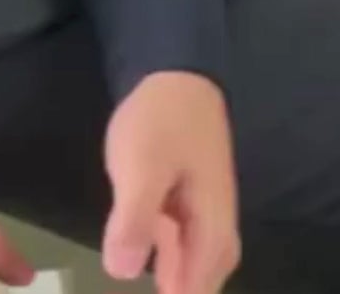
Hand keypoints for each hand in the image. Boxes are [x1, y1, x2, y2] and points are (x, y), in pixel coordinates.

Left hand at [101, 72, 239, 293]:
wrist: (175, 67)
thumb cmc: (161, 120)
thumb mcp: (140, 168)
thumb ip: (135, 221)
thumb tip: (122, 273)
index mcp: (212, 228)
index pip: (198, 287)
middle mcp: (216, 224)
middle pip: (204, 277)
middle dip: (181, 289)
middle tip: (155, 292)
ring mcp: (205, 207)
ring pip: (196, 259)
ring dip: (176, 274)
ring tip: (155, 283)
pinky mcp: (190, 192)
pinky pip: (186, 237)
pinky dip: (171, 253)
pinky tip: (148, 248)